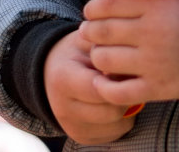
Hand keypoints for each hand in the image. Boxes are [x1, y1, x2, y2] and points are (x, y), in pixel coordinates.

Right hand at [44, 28, 134, 144]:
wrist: (50, 72)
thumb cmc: (75, 53)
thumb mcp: (86, 40)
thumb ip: (106, 48)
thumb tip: (129, 64)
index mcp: (63, 79)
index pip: (100, 88)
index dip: (118, 79)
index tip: (121, 68)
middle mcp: (64, 108)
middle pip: (113, 110)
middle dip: (125, 93)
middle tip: (125, 78)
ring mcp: (72, 127)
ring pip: (119, 124)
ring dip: (127, 107)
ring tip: (118, 89)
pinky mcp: (83, 137)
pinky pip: (117, 132)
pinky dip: (122, 118)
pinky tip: (113, 101)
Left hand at [80, 0, 178, 105]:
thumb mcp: (170, 0)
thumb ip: (142, 0)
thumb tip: (108, 3)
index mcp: (155, 7)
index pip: (110, 4)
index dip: (93, 8)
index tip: (90, 13)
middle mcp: (150, 33)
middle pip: (102, 31)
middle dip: (89, 32)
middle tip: (88, 33)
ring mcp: (152, 62)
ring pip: (104, 60)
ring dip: (97, 57)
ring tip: (101, 55)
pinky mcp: (156, 88)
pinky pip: (117, 92)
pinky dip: (104, 88)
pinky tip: (103, 82)